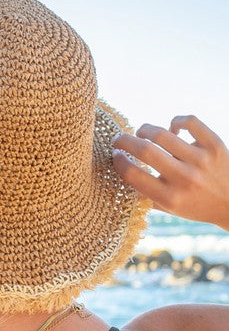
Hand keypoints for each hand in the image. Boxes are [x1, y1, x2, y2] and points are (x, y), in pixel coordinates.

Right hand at [111, 115, 228, 229]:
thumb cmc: (195, 205)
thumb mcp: (169, 209)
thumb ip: (145, 195)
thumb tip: (120, 172)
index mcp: (169, 198)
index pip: (133, 174)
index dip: (118, 161)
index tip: (115, 155)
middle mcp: (184, 179)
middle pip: (145, 150)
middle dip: (124, 141)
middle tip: (118, 139)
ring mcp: (200, 160)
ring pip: (163, 134)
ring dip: (145, 129)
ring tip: (141, 132)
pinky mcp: (214, 145)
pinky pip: (190, 122)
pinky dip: (176, 121)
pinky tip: (172, 128)